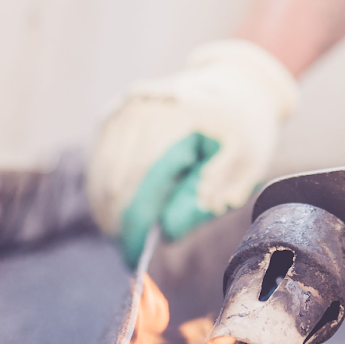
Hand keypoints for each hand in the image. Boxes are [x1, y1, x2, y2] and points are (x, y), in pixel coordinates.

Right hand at [88, 40, 298, 266]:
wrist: (236, 85)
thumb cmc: (243, 132)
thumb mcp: (245, 166)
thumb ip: (208, 196)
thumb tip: (167, 228)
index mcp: (182, 118)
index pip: (144, 182)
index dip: (136, 226)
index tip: (133, 258)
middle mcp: (146, 107)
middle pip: (117, 180)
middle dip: (119, 222)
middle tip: (130, 251)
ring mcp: (126, 107)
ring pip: (101, 172)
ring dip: (106, 209)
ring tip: (122, 234)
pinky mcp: (115, 112)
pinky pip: (99, 158)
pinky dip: (103, 188)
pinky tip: (114, 208)